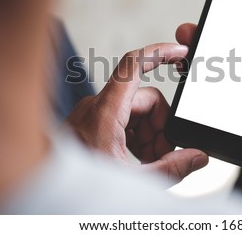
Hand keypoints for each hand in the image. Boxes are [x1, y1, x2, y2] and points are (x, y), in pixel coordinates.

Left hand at [66, 43, 208, 185]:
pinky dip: (136, 136)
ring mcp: (94, 114)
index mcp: (105, 112)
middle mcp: (98, 106)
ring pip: (137, 111)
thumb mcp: (132, 180)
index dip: (160, 52)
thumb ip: (171, 169)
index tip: (181, 52)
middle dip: (160, 127)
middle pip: (146, 100)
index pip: (133, 64)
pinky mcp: (92, 122)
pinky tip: (136, 159)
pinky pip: (124, 119)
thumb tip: (198, 156)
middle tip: (161, 156)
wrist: (43, 189)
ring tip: (146, 163)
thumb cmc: (76, 189)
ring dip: (149, 135)